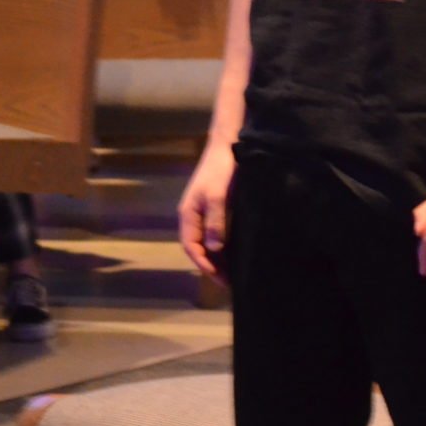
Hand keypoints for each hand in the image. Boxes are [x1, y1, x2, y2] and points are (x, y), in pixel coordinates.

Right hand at [176, 142, 237, 282]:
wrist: (227, 144)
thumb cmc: (221, 170)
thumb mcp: (219, 196)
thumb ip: (216, 221)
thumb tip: (215, 249)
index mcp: (188, 215)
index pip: (192, 247)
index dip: (205, 264)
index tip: (221, 279)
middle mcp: (193, 216)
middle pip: (199, 247)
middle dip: (211, 265)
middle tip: (230, 281)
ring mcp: (204, 211)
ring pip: (208, 240)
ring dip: (218, 257)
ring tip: (234, 272)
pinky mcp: (216, 206)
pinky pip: (216, 231)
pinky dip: (223, 244)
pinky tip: (236, 251)